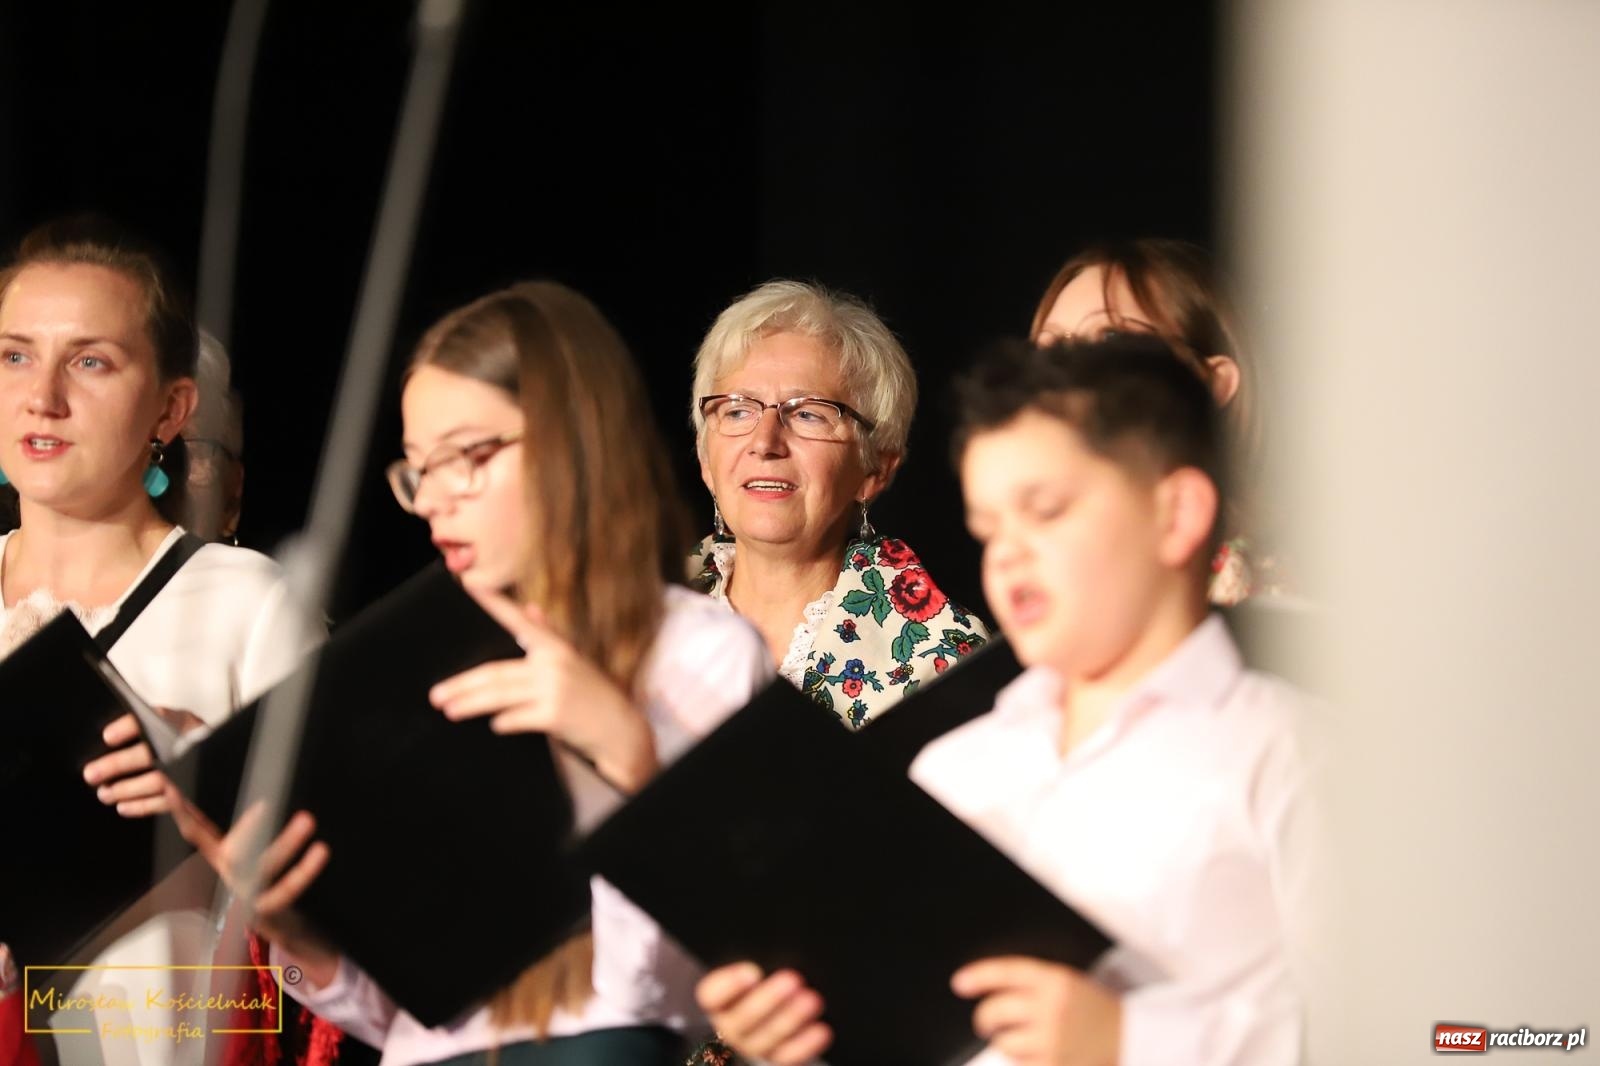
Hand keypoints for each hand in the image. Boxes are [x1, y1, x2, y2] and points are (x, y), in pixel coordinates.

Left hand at [83, 709, 204, 816]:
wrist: (219, 768)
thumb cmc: (189, 746)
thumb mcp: (174, 730)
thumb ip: (149, 729)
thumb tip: (111, 737)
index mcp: (185, 723)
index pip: (160, 717)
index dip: (131, 727)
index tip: (108, 737)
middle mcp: (192, 744)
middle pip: (152, 753)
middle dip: (118, 764)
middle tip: (93, 773)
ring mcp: (194, 770)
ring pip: (157, 781)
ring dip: (125, 789)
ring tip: (105, 793)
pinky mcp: (193, 793)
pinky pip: (164, 802)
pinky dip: (141, 806)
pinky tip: (124, 806)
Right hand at [165, 784, 339, 986]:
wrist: (274, 922)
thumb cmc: (259, 876)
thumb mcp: (243, 849)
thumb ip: (233, 823)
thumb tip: (216, 780)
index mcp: (219, 854)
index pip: (196, 830)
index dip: (183, 812)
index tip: (170, 789)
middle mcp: (228, 874)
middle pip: (232, 852)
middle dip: (246, 829)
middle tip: (266, 805)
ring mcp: (245, 894)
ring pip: (261, 869)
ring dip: (284, 844)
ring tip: (307, 819)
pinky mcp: (265, 909)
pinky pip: (284, 891)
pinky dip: (304, 871)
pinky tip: (321, 850)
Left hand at [429, 588, 658, 791]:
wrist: (622, 731)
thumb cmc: (594, 696)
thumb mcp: (574, 662)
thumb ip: (549, 636)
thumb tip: (530, 609)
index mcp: (555, 648)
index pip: (518, 621)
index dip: (494, 603)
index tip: (470, 584)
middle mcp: (554, 663)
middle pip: (496, 673)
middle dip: (462, 684)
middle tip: (436, 694)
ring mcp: (555, 688)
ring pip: (500, 696)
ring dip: (470, 704)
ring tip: (449, 710)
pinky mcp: (556, 714)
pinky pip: (518, 717)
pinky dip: (504, 722)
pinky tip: (494, 725)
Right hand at [695, 962, 831, 1064]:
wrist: (768, 1006)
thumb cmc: (761, 976)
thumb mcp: (755, 966)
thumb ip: (761, 960)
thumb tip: (776, 945)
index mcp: (717, 1000)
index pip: (712, 995)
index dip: (730, 985)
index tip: (753, 972)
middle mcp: (728, 1026)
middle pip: (743, 1018)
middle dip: (769, 999)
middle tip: (792, 980)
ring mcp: (750, 1045)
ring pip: (766, 1039)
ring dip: (790, 1019)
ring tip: (812, 1000)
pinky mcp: (773, 1056)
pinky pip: (786, 1056)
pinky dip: (805, 1044)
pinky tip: (822, 1030)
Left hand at [952, 956, 1120, 1065]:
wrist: (1131, 1035)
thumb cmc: (1093, 1008)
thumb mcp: (1068, 982)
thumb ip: (1032, 985)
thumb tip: (988, 992)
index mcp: (1055, 980)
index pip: (1006, 972)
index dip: (978, 976)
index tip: (959, 983)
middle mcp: (1051, 1008)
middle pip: (995, 1012)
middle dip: (985, 1019)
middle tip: (986, 1022)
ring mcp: (1053, 1040)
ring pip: (1004, 1044)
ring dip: (1007, 1044)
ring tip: (1026, 1041)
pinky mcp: (1054, 1065)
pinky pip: (1020, 1064)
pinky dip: (1023, 1061)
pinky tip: (1038, 1054)